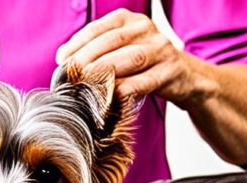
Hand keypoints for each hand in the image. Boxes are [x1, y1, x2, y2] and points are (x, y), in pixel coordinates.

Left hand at [55, 9, 214, 106]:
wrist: (185, 77)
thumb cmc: (145, 65)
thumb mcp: (123, 49)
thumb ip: (98, 52)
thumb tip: (64, 63)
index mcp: (130, 19)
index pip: (99, 28)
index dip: (77, 43)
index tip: (61, 59)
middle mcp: (146, 29)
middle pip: (112, 42)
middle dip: (88, 59)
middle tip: (71, 76)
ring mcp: (161, 49)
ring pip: (130, 58)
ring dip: (105, 73)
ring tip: (87, 86)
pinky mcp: (171, 71)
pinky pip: (145, 81)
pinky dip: (126, 90)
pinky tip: (110, 98)